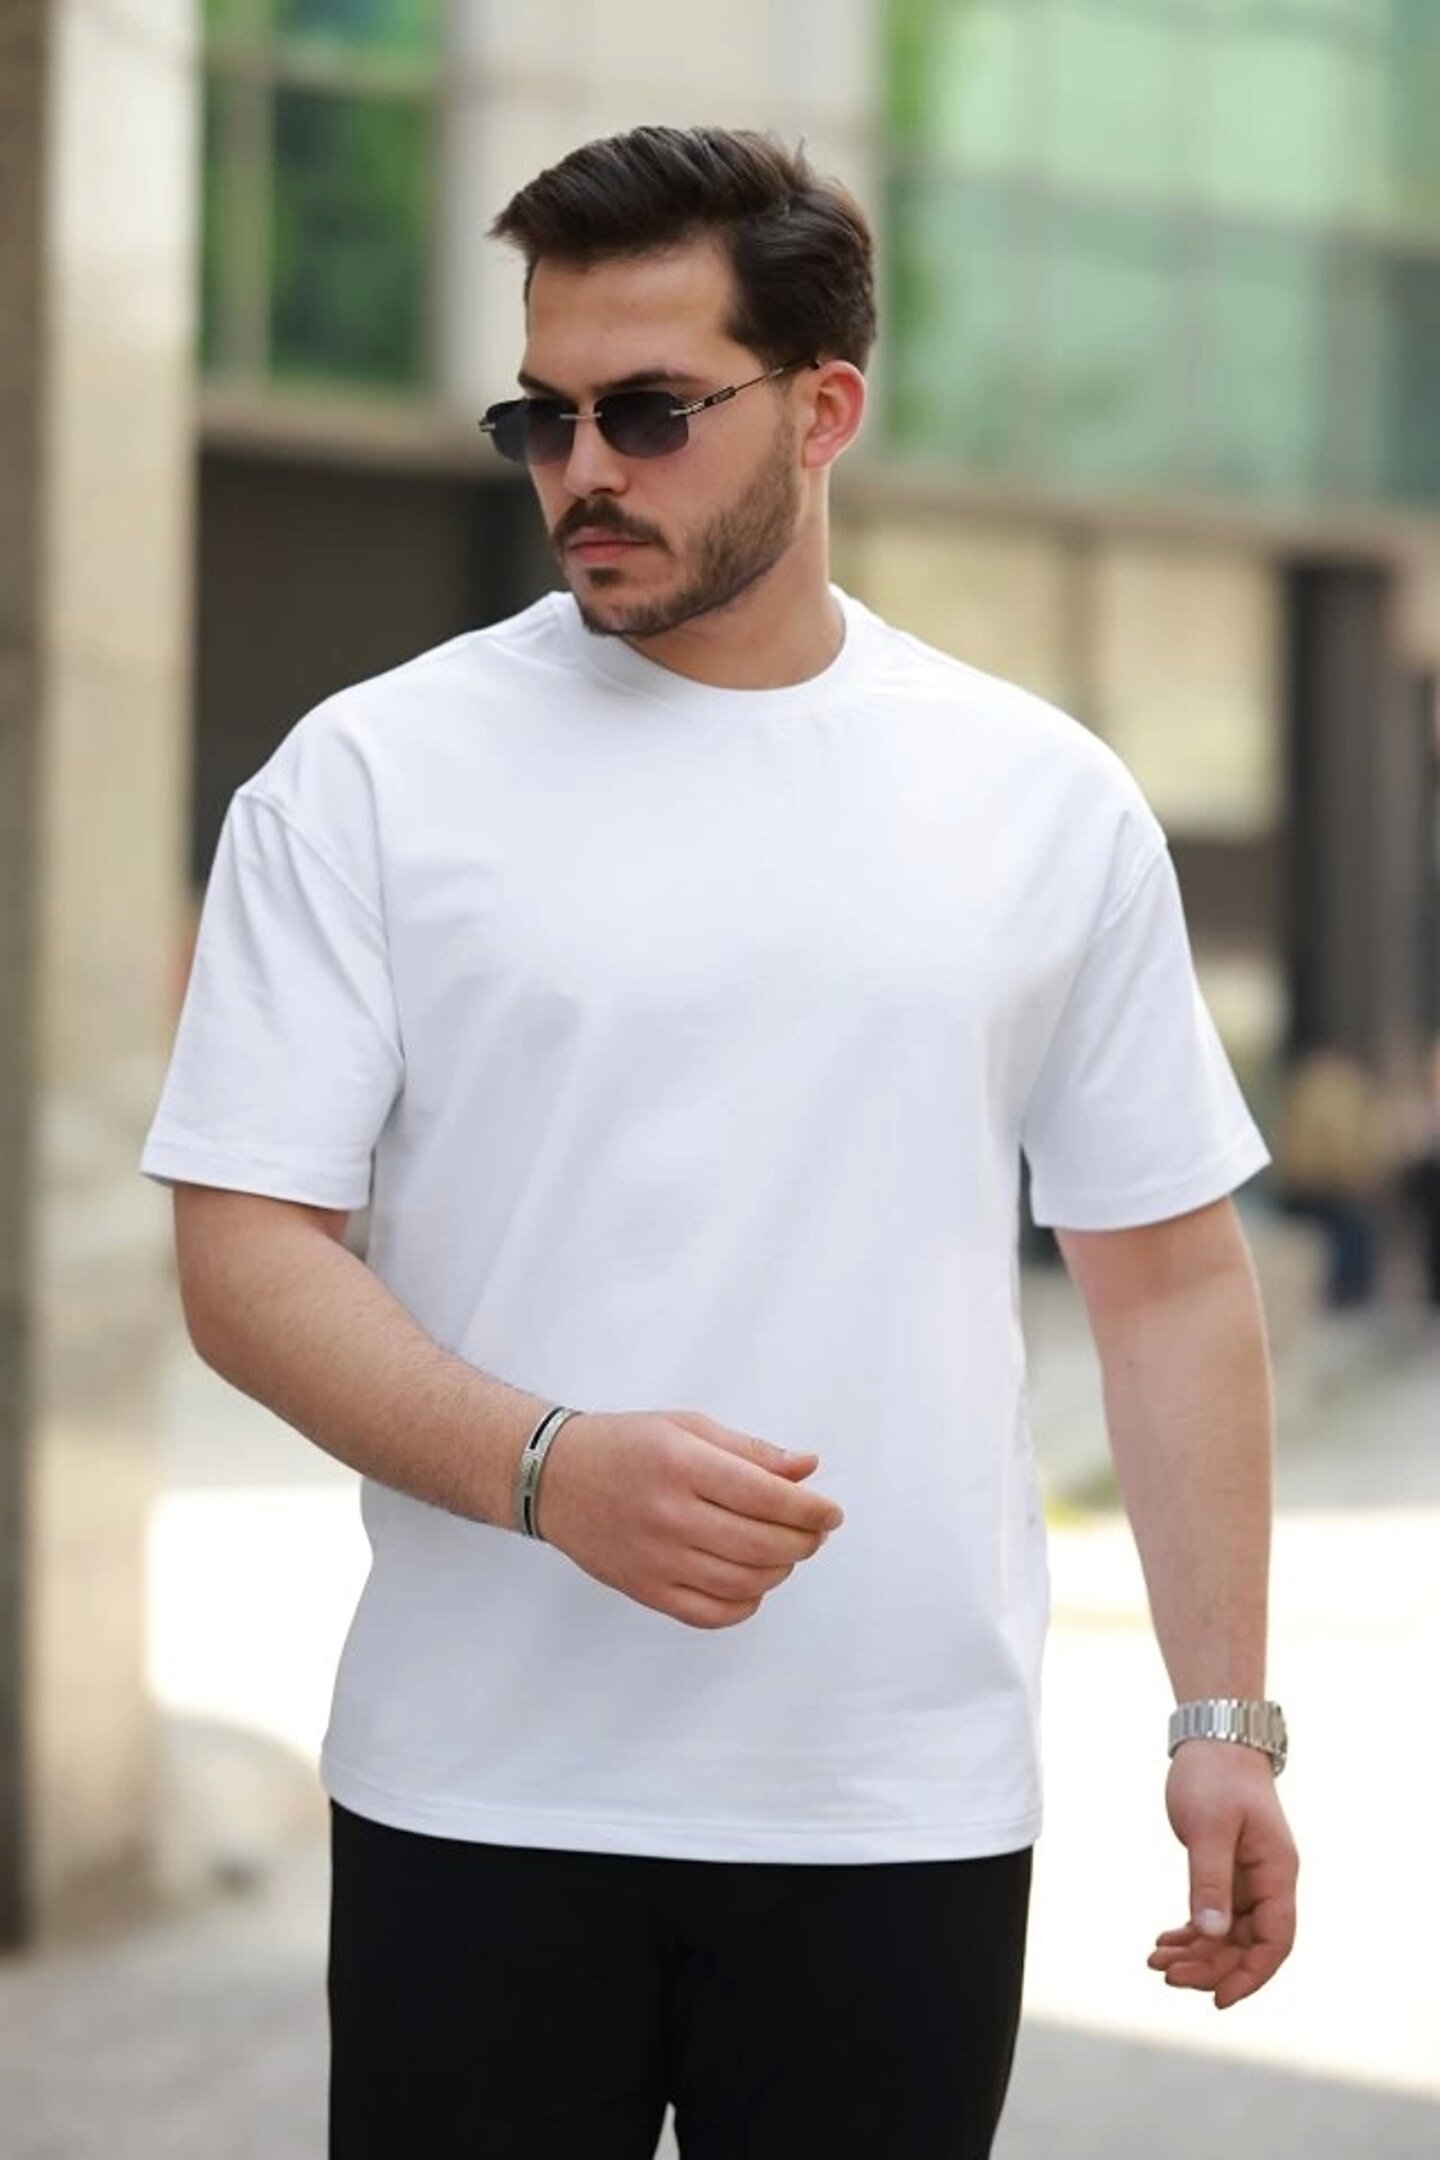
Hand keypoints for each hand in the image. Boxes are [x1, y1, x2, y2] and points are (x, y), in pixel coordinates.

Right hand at [532, 1407, 843, 1628]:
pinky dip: (745, 1604)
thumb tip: (807, 1469)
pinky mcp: (645, 1590)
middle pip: (763, 1544)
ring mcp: (656, 1559)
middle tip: (814, 1533)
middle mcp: (670, 1515)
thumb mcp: (687, 1428)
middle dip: (804, 1542)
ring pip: (744, 1582)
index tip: (831, 1513)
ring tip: (783, 1552)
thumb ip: (750, 1451)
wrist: (555, 1478)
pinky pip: (711, 1614)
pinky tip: (751, 1582)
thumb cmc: (624, 1446)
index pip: (768, 1496)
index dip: (811, 1510)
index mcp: (683, 1465)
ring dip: (779, 1570)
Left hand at [1148, 1738, 1298, 2007]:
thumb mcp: (1208, 1829)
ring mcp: (1249, 1876)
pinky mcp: (1228, 1869)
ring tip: (1156, 1961)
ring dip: (1197, 1951)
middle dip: (1211, 1965)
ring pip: (1229, 1932)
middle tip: (1166, 1975)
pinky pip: (1215, 1913)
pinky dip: (1193, 1930)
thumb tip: (1210, 1935)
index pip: (1275, 1940)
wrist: (1213, 1738)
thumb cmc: (1215, 1777)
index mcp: (1277, 1872)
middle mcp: (1269, 1880)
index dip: (1251, 1974)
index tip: (1217, 1998)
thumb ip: (1209, 1881)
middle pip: (1248, 1943)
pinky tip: (1165, 1940)